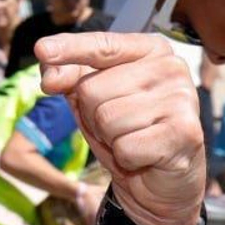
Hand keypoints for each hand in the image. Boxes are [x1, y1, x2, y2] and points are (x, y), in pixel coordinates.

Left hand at [37, 33, 204, 224]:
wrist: (160, 179)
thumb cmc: (125, 129)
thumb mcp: (89, 99)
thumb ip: (67, 77)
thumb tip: (50, 78)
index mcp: (151, 50)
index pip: (102, 45)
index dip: (69, 49)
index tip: (40, 49)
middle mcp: (171, 68)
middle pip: (92, 89)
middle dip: (93, 115)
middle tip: (118, 126)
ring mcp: (182, 99)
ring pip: (106, 119)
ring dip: (109, 137)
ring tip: (131, 139)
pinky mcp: (185, 132)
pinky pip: (125, 146)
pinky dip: (125, 158)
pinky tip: (144, 156)